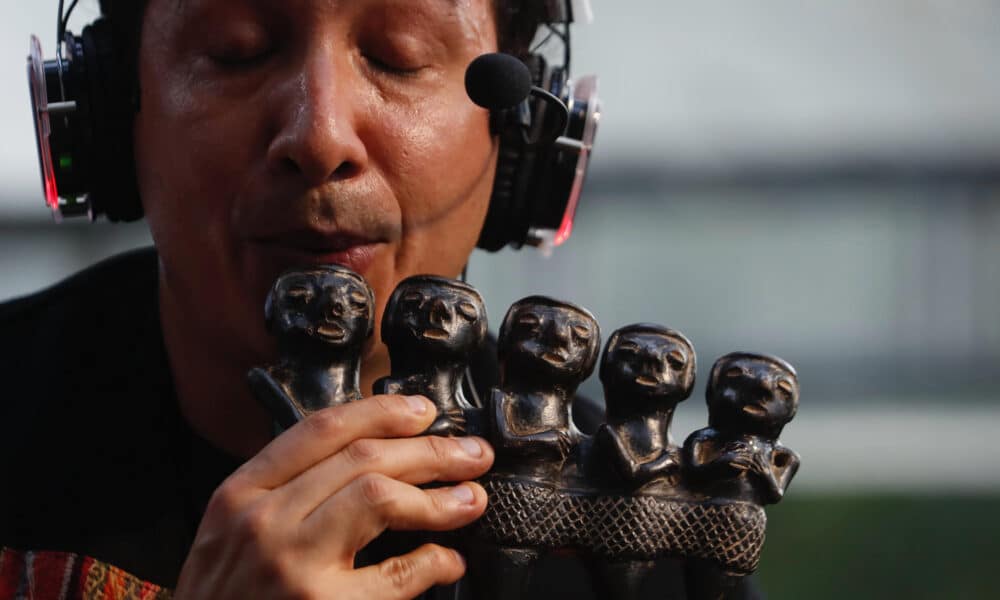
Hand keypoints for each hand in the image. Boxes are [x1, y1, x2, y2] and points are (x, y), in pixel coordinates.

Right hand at [174, 395, 493, 599]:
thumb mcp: (228, 537)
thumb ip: (281, 494)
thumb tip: (366, 461)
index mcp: (240, 494)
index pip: (321, 430)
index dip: (382, 412)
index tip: (423, 412)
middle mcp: (264, 521)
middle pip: (363, 458)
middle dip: (431, 451)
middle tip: (471, 455)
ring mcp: (292, 566)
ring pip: (380, 497)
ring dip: (439, 496)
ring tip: (471, 499)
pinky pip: (395, 572)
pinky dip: (432, 562)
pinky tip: (446, 561)